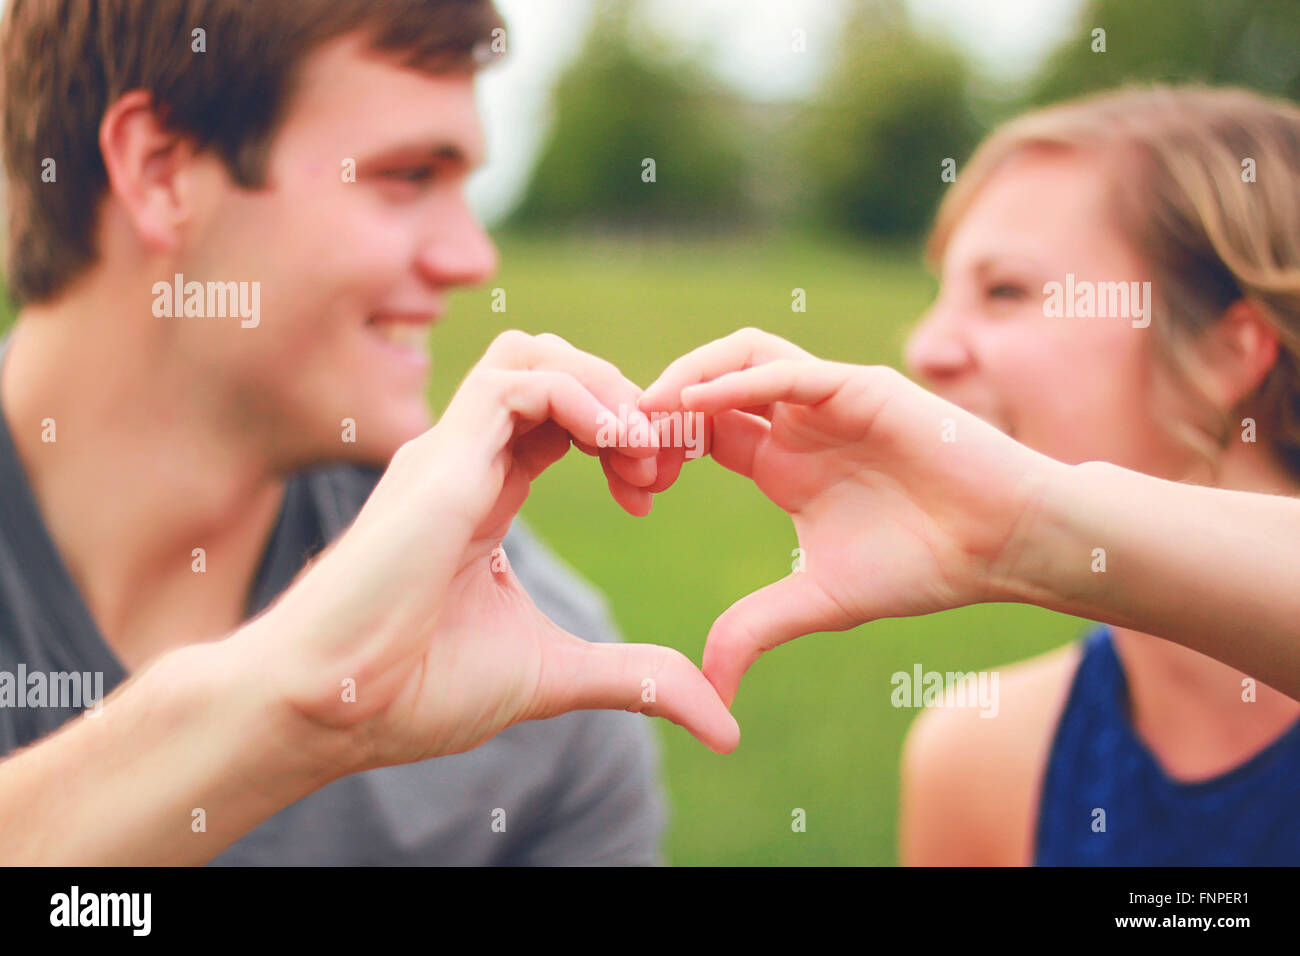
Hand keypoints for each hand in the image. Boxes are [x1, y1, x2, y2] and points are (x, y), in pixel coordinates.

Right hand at [238, 331, 739, 778]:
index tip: (649, 495)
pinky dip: (580, 397)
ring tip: (642, 452)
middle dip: (623, 403)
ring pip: (531, 355)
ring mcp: (447, 455)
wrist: (328, 710)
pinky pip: (515, 382)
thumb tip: (721, 721)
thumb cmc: (415, 691)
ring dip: (605, 389)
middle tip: (662, 466)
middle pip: (552, 370)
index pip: (560, 420)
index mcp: (483, 496)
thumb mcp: (556, 675)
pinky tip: (617, 450)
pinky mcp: (438, 463)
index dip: (620, 438)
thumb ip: (637, 677)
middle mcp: (464, 461)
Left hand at [639, 328, 1061, 704]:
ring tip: (646, 417)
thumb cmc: (925, 566)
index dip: (657, 453)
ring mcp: (827, 399)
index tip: (629, 495)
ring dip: (686, 380)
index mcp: (780, 463)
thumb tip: (704, 691)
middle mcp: (797, 423)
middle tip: (620, 453)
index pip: (698, 434)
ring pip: (739, 359)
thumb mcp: (816, 601)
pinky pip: (785, 370)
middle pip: (705, 390)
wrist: (1005, 546)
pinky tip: (696, 405)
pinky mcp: (860, 387)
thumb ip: (753, 629)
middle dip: (657, 414)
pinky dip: (736, 380)